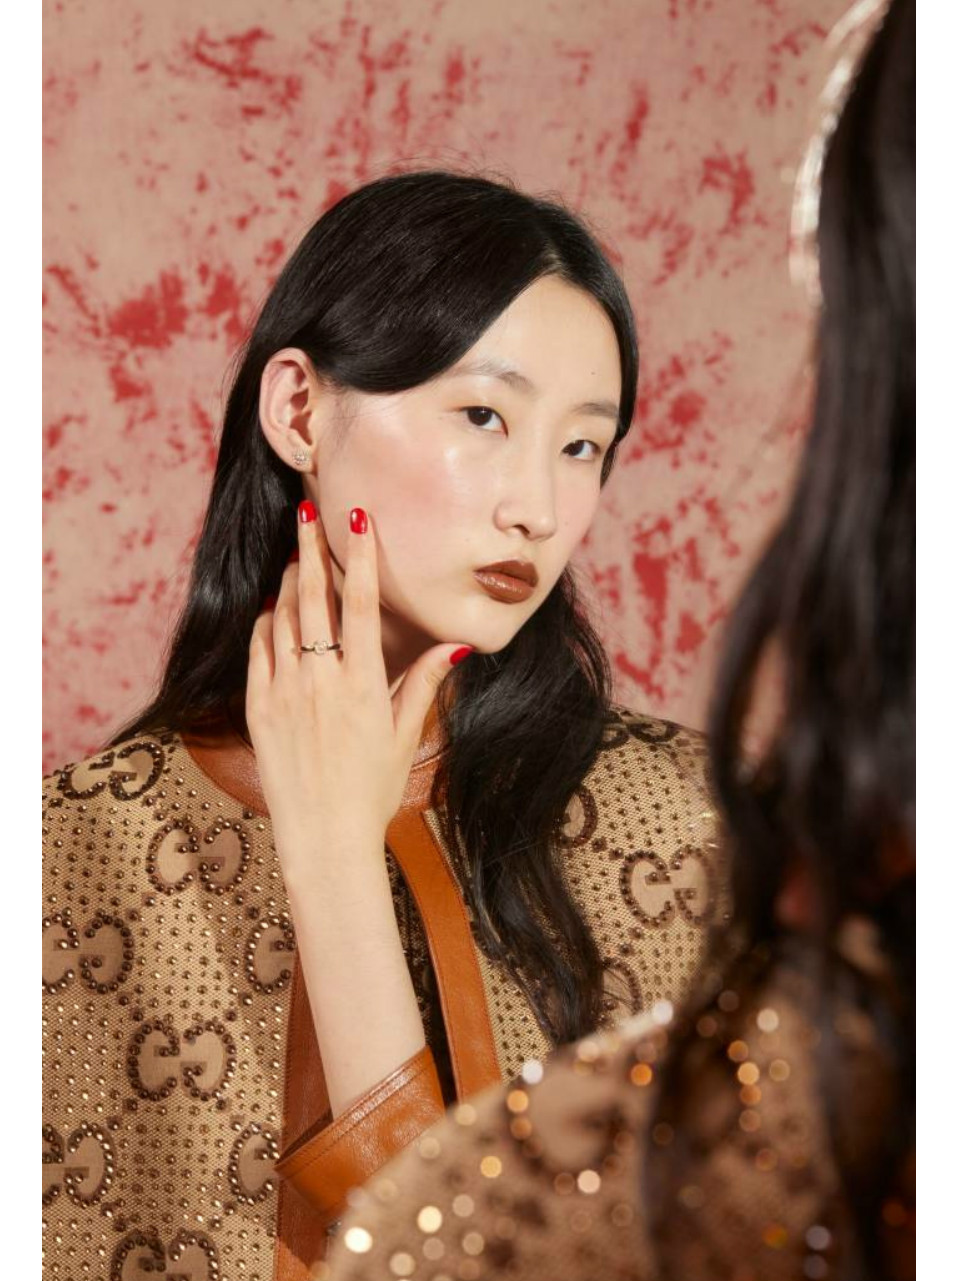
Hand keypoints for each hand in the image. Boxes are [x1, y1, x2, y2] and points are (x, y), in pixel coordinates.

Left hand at [246, 501, 470, 872]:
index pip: (363, 604)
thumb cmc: (371, 791)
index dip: (360, 557)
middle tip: (309, 513)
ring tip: (295, 554)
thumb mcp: (406, 736)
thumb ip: (426, 684)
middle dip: (311, 550)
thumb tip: (459, 646)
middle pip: (313, 597)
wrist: (323, 839)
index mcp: (363, 683)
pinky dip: (266, 623)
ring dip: (288, 582)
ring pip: (282, 618)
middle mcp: (321, 680)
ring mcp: (284, 692)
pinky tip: (272, 609)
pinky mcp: (258, 709)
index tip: (358, 520)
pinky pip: (259, 650)